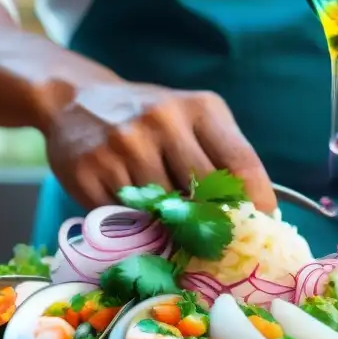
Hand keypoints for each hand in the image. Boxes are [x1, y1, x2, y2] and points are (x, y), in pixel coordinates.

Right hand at [45, 81, 277, 212]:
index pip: (241, 164)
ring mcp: (122, 147)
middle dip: (211, 223)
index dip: (257, 202)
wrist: (74, 99)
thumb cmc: (147, 118)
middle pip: (203, 195)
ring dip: (169, 225)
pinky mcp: (88, 171)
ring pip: (163, 211)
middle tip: (213, 239)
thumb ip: (220, 156)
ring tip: (166, 221)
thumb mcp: (190, 118)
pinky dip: (133, 224)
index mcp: (198, 108)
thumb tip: (254, 214)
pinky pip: (124, 218)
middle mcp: (161, 122)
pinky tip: (133, 212)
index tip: (263, 225)